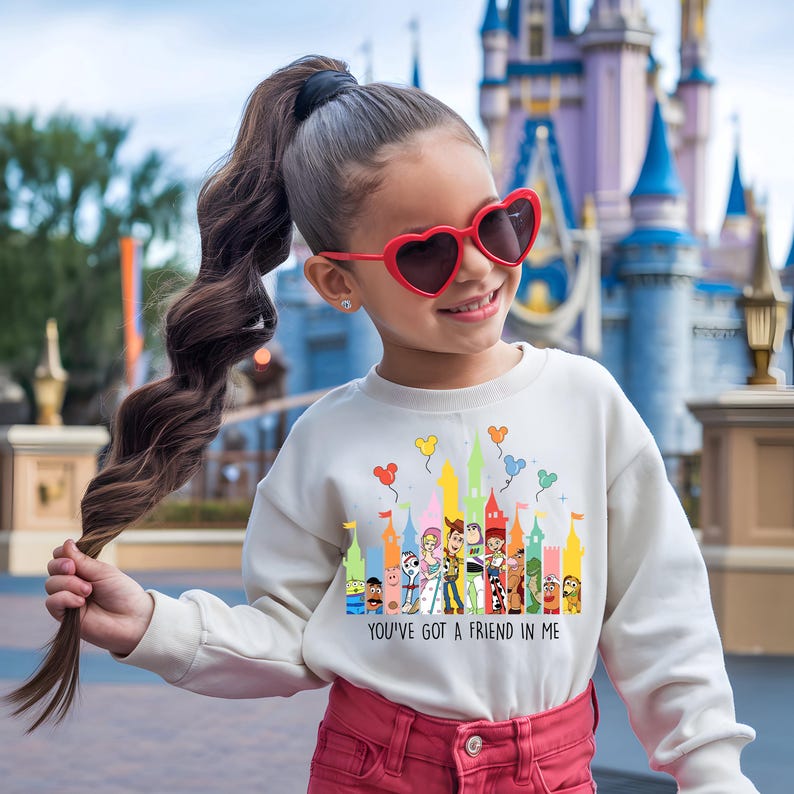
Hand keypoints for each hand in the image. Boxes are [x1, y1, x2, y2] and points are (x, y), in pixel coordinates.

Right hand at [45, 539, 154, 656]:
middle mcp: (73, 583)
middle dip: (61, 566)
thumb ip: (82, 561)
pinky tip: (80, 602)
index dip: (62, 554)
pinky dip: (64, 598)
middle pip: (52, 568)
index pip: (61, 556)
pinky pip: (51, 602)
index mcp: (84, 569)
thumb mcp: (103, 572)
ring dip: (68, 584)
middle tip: (74, 570)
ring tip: (88, 591)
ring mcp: (68, 599)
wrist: (132, 620)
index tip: (72, 557)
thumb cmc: (123, 593)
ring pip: (51, 584)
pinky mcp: (64, 617)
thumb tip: (65, 543)